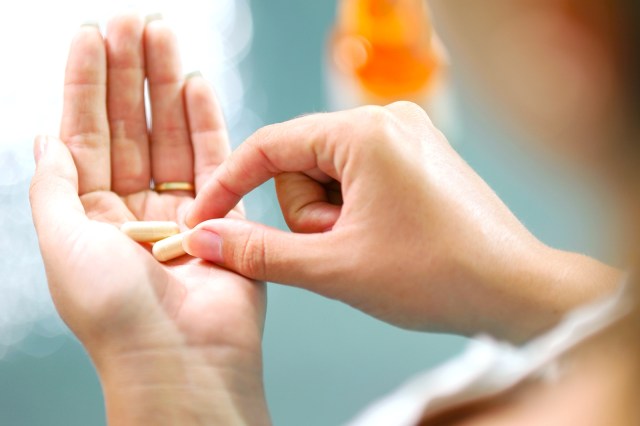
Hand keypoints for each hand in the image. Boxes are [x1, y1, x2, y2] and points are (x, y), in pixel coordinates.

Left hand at [30, 16, 268, 424]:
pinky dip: (206, 120)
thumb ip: (54, 186)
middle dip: (129, 71)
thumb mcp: (62, 244)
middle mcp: (133, 207)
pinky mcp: (223, 213)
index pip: (85, 134)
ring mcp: (180, 208)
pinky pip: (214, 157)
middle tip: (132, 20)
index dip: (86, 84)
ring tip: (163, 34)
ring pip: (171, 133)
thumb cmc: (116, 314)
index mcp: (89, 215)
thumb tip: (44, 136)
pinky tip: (197, 83)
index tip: (91, 36)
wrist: (182, 359)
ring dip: (166, 83)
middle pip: (130, 125)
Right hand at [185, 102, 618, 341]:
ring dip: (331, 217)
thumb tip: (204, 239)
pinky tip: (380, 237)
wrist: (515, 290)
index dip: (229, 185)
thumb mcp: (334, 268)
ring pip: (328, 173)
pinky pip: (358, 176)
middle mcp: (387, 119)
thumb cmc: (438, 275)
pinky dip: (352, 210)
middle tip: (339, 249)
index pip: (269, 146)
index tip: (204, 219)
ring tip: (366, 247)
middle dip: (307, 214)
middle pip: (300, 162)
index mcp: (364, 132)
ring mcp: (407, 135)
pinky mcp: (418, 155)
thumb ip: (259, 252)